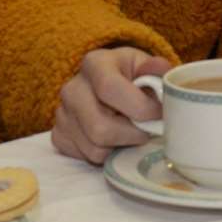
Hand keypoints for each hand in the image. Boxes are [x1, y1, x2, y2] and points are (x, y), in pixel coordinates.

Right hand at [51, 46, 172, 164]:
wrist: (105, 86)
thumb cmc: (129, 76)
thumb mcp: (145, 66)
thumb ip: (157, 70)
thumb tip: (163, 71)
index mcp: (95, 64)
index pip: (109, 88)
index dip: (139, 107)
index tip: (159, 114)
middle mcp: (72, 88)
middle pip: (100, 128)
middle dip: (131, 135)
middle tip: (146, 130)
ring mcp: (62, 113)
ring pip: (94, 148)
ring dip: (119, 146)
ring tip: (129, 131)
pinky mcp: (59, 135)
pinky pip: (84, 157)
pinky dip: (105, 153)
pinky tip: (113, 138)